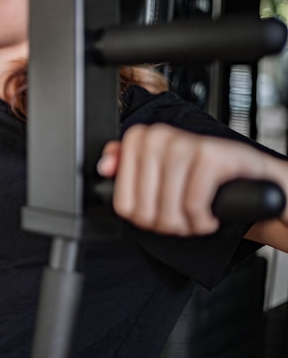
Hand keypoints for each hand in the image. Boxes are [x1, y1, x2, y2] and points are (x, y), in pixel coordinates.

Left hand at [97, 123, 280, 235]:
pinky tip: (209, 215)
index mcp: (140, 140)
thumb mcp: (160, 176)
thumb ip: (127, 168)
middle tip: (181, 217)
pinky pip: (193, 204)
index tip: (157, 212)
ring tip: (196, 216)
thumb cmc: (203, 180)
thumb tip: (105, 167)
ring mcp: (186, 143)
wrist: (256, 181)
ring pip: (168, 209)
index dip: (142, 217)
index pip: (121, 201)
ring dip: (186, 225)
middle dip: (165, 224)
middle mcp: (159, 137)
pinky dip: (202, 220)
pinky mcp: (211, 155)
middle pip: (143, 209)